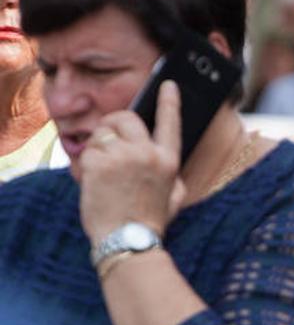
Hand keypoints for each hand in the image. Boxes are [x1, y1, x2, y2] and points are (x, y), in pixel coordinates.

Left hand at [79, 81, 184, 242]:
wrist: (127, 240)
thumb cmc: (150, 220)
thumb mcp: (175, 195)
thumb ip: (172, 172)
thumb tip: (162, 158)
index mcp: (168, 159)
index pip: (170, 121)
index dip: (169, 100)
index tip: (167, 85)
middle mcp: (148, 153)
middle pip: (127, 118)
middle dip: (114, 124)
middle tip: (108, 139)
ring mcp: (123, 157)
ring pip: (103, 132)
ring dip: (98, 145)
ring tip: (102, 168)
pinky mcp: (99, 164)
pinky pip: (88, 151)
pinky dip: (86, 163)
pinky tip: (94, 181)